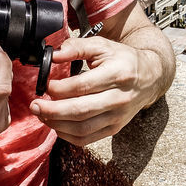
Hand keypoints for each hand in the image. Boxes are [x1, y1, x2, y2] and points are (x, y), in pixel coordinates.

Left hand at [29, 36, 160, 145]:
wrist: (150, 77)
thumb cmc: (123, 60)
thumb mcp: (103, 46)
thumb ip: (78, 47)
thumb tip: (55, 55)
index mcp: (118, 75)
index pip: (82, 86)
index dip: (59, 88)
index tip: (45, 85)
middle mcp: (120, 98)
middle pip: (80, 111)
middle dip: (52, 111)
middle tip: (34, 105)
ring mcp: (118, 117)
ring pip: (82, 129)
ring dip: (56, 124)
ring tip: (42, 114)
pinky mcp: (115, 129)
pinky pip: (87, 139)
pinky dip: (67, 135)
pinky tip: (56, 124)